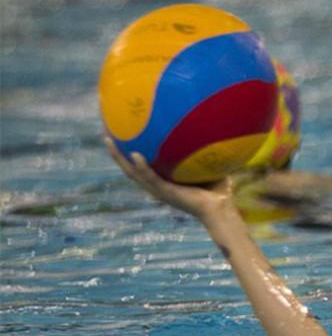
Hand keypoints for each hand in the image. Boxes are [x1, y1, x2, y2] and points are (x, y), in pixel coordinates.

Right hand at [105, 136, 235, 222]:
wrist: (221, 210)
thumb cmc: (219, 190)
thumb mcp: (209, 164)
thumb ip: (204, 149)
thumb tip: (208, 125)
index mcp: (163, 180)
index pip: (141, 164)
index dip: (128, 150)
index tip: (120, 133)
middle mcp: (157, 185)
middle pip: (129, 167)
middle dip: (116, 151)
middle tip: (106, 133)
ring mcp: (159, 190)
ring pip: (132, 173)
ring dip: (119, 157)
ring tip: (109, 140)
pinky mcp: (166, 193)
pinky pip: (150, 179)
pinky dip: (142, 167)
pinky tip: (134, 154)